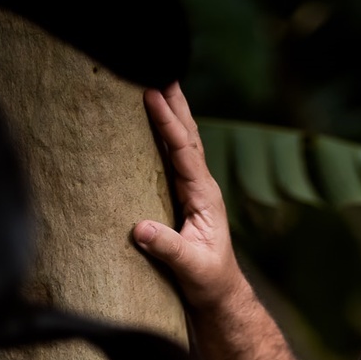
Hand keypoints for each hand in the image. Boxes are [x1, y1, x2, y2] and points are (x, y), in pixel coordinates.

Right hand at [133, 84, 243, 309]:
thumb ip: (168, 248)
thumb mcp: (190, 268)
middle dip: (174, 101)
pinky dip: (164, 132)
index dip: (168, 122)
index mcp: (204, 195)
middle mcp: (201, 186)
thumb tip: (140, 229)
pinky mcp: (184, 196)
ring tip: (158, 78)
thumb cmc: (208, 282)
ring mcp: (194, 189)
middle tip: (160, 64)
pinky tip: (154, 118)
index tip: (152, 94)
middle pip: (187, 134)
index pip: (184, 150)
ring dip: (171, 110)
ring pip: (182, 141)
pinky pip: (173, 156)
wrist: (220, 295)